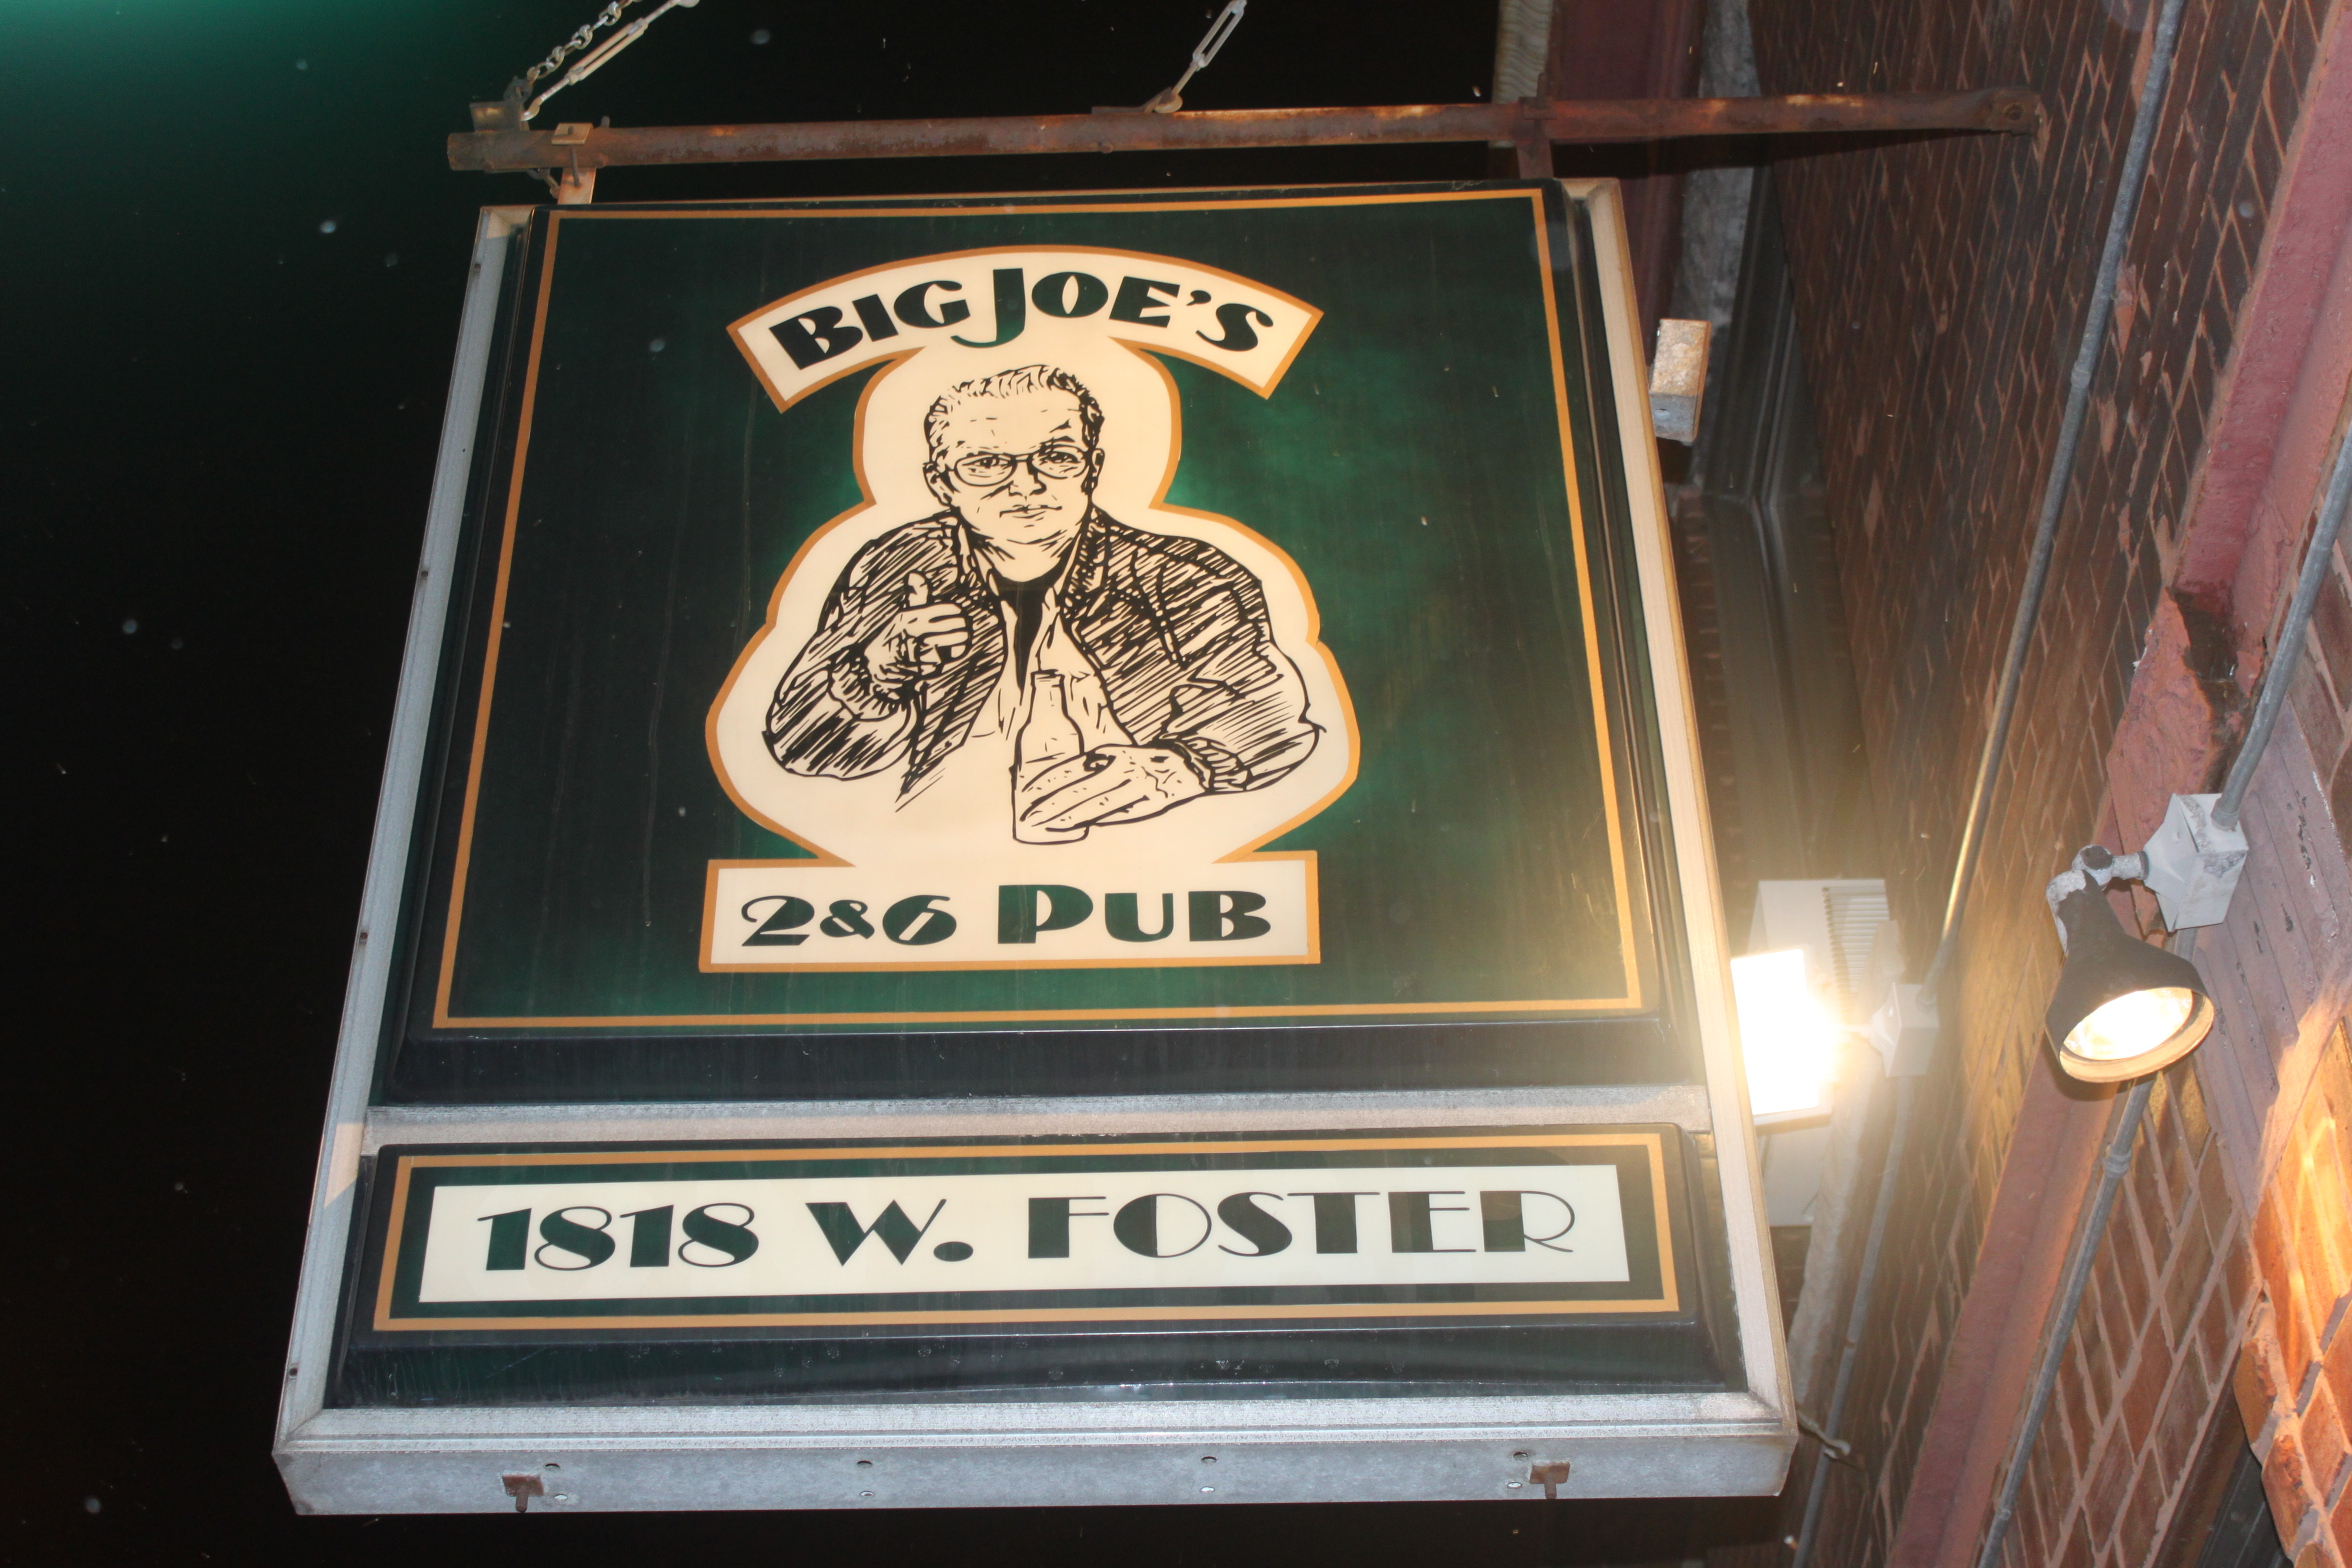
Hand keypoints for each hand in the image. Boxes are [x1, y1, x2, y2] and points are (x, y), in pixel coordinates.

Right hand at [863, 572, 968, 685]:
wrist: (881, 662)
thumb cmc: (897, 634)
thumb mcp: (904, 613)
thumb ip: (915, 594)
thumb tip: (915, 574)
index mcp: (912, 615)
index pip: (946, 609)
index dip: (956, 611)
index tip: (959, 613)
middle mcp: (915, 631)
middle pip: (954, 623)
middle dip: (962, 623)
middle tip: (965, 624)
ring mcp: (922, 649)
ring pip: (955, 639)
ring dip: (963, 637)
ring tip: (965, 635)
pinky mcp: (926, 665)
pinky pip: (951, 656)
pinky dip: (956, 652)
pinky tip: (958, 649)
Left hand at [1018, 744, 1206, 830]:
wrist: (1191, 767)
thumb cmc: (1146, 760)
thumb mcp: (1120, 753)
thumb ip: (1096, 766)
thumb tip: (1063, 782)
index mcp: (1116, 753)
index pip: (1077, 766)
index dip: (1051, 779)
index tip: (1029, 790)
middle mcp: (1126, 770)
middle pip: (1082, 790)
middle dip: (1054, 804)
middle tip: (1030, 815)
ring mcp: (1138, 790)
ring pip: (1098, 807)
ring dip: (1069, 817)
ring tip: (1046, 824)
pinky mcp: (1149, 807)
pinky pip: (1115, 817)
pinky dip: (1092, 822)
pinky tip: (1073, 828)